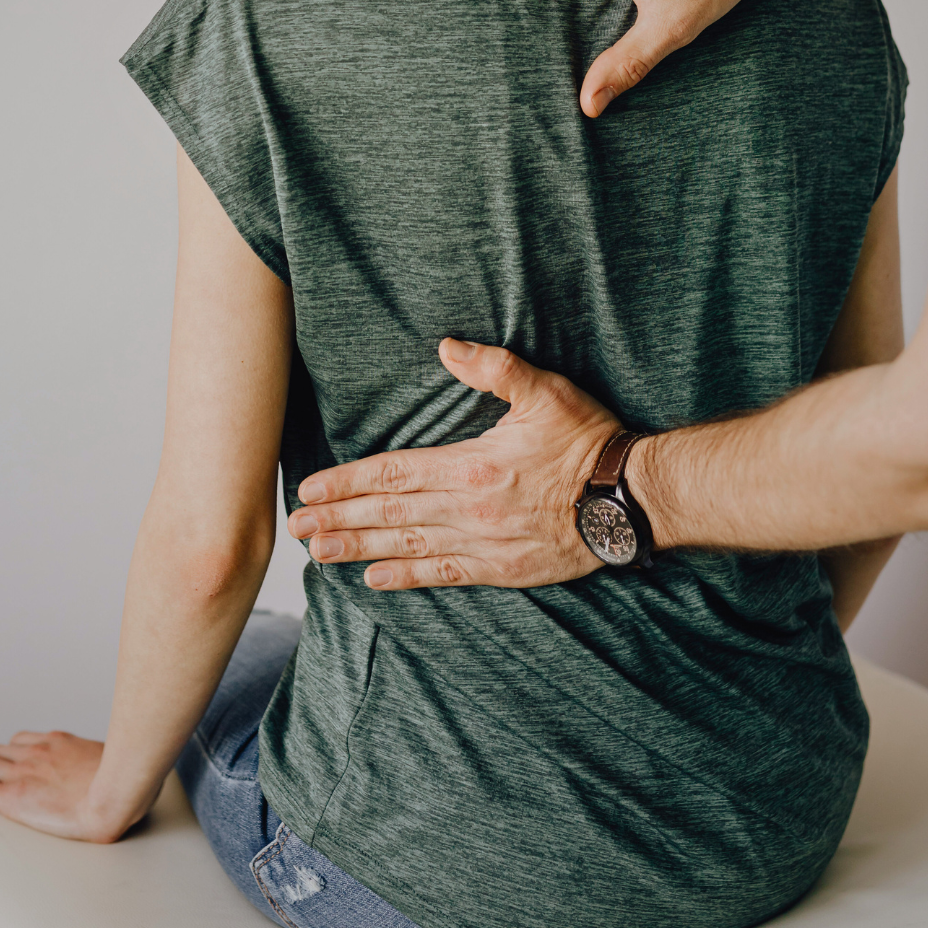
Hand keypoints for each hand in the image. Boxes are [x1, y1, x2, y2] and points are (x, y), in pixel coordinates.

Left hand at [0, 730, 127, 842]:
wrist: (119, 793)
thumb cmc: (125, 781)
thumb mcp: (114, 762)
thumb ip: (101, 763)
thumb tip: (114, 768)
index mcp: (59, 742)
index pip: (21, 742)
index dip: (6, 752)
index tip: (0, 759)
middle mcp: (36, 752)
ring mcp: (23, 771)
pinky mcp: (12, 796)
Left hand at [288, 339, 619, 589]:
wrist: (632, 499)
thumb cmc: (589, 440)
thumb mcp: (546, 391)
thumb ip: (494, 368)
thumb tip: (447, 347)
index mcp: (470, 465)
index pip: (392, 474)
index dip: (347, 482)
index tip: (311, 487)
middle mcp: (468, 508)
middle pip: (388, 514)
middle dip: (338, 518)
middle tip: (295, 526)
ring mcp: (483, 543)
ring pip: (407, 546)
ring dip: (358, 549)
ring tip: (318, 553)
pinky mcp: (501, 568)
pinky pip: (444, 575)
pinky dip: (407, 577)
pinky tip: (374, 580)